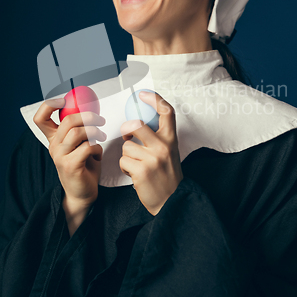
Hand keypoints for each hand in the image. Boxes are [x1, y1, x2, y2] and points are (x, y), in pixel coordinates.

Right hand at [33, 98, 105, 233]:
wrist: (82, 194)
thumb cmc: (84, 167)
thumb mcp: (79, 145)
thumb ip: (80, 131)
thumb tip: (91, 112)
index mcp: (54, 139)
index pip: (40, 118)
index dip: (49, 105)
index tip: (64, 100)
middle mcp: (54, 146)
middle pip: (67, 121)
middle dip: (88, 116)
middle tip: (100, 120)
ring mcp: (60, 156)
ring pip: (78, 132)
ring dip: (95, 131)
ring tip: (102, 136)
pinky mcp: (70, 165)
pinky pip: (87, 148)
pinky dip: (97, 148)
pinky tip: (98, 155)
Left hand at [120, 91, 182, 214]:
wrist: (173, 201)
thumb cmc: (168, 176)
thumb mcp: (170, 152)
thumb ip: (158, 138)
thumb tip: (136, 125)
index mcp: (171, 139)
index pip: (166, 112)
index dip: (154, 99)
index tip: (142, 94)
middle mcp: (163, 146)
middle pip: (136, 124)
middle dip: (127, 129)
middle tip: (128, 135)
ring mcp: (152, 158)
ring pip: (126, 146)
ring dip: (127, 156)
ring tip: (137, 165)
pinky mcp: (141, 171)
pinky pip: (123, 161)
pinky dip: (126, 168)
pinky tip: (135, 174)